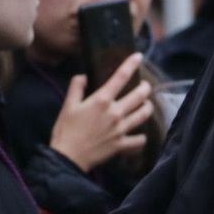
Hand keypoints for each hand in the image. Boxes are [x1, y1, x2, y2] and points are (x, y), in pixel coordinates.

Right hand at [48, 53, 154, 172]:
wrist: (67, 157)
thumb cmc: (65, 130)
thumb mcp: (68, 105)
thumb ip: (76, 87)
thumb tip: (82, 76)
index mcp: (101, 100)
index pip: (121, 77)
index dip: (131, 64)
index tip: (138, 56)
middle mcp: (115, 113)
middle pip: (140, 95)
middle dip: (145, 87)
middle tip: (144, 86)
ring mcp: (120, 129)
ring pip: (144, 115)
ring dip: (147, 107)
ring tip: (145, 104)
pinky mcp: (121, 145)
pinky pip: (139, 140)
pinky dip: (141, 136)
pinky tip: (139, 133)